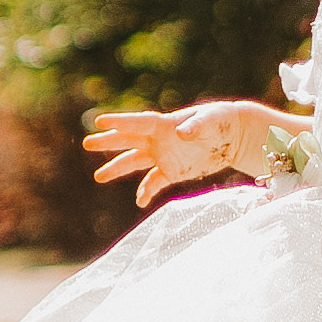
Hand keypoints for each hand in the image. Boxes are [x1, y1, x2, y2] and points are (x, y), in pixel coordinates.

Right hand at [82, 103, 242, 209]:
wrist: (234, 135)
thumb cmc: (221, 120)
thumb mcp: (211, 120)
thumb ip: (196, 126)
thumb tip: (180, 133)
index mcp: (165, 124)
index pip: (138, 123)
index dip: (119, 122)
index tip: (99, 121)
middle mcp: (159, 139)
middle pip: (129, 141)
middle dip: (108, 142)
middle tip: (87, 144)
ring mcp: (164, 155)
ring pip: (135, 162)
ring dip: (117, 169)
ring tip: (98, 177)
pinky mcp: (173, 171)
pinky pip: (155, 182)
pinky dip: (147, 192)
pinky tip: (140, 202)